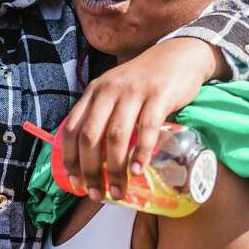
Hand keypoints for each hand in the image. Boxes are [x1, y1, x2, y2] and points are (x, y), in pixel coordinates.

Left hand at [58, 38, 220, 200]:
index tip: (75, 182)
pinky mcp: (159, 95)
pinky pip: (147, 128)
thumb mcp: (115, 91)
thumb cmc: (144, 82)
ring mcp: (134, 92)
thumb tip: (93, 160)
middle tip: (97, 193)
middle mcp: (109, 91)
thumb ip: (103, 116)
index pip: (71, 128)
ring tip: (118, 190)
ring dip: (115, 168)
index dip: (70, 159)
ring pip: (117, 136)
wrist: (178, 54)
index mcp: (94, 92)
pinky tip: (138, 170)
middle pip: (90, 136)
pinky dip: (141, 153)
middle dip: (90, 170)